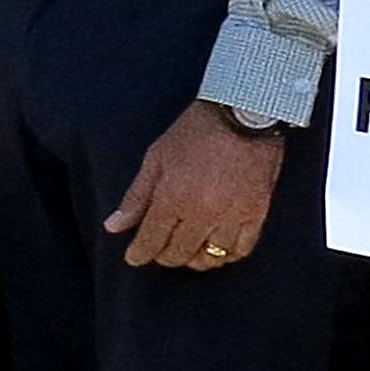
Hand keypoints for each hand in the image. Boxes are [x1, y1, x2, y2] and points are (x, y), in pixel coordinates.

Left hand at [103, 104, 285, 271]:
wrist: (243, 112)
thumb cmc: (195, 131)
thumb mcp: (156, 158)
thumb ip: (136, 197)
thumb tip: (113, 227)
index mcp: (172, 197)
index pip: (151, 239)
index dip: (140, 253)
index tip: (134, 258)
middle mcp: (201, 212)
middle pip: (179, 252)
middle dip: (165, 256)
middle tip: (160, 251)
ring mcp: (231, 214)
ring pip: (210, 256)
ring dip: (196, 258)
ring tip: (189, 252)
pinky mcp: (256, 212)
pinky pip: (241, 249)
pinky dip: (227, 255)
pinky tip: (217, 250)